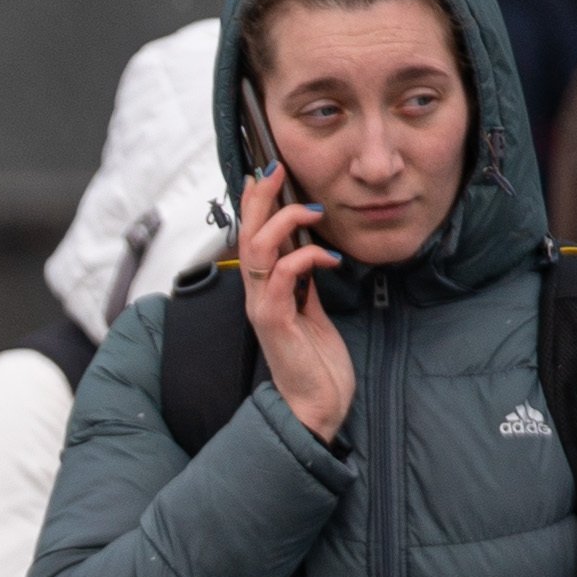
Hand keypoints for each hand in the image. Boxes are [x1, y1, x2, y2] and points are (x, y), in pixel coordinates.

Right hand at [236, 163, 350, 444]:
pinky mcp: (276, 324)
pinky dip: (304, 259)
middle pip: (247, 235)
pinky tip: (329, 257)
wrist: (314, 408)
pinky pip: (282, 280)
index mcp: (264, 290)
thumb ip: (304, 283)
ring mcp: (263, 309)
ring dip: (281, 222)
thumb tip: (308, 250)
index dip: (255, 203)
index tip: (266, 172)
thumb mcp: (312, 312)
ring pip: (258, 252)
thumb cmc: (314, 364)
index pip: (252, 237)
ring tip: (310, 208)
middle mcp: (257, 296)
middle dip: (260, 198)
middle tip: (275, 168)